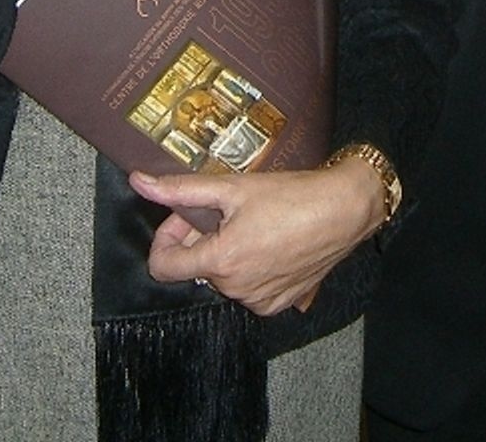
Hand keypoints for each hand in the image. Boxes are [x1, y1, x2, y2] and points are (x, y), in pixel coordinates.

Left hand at [131, 161, 383, 316]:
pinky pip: (250, 288)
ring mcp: (260, 301)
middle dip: (203, 238)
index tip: (186, 216)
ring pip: (225, 277)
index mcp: (220, 262)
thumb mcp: (233, 186)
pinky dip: (252, 267)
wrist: (346, 210)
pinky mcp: (281, 304)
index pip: (163, 266)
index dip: (166, 238)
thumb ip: (181, 189)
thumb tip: (138, 182)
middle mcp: (237, 290)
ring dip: (228, 253)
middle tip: (228, 209)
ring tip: (255, 223)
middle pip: (197, 267)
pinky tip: (272, 242)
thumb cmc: (292, 195)